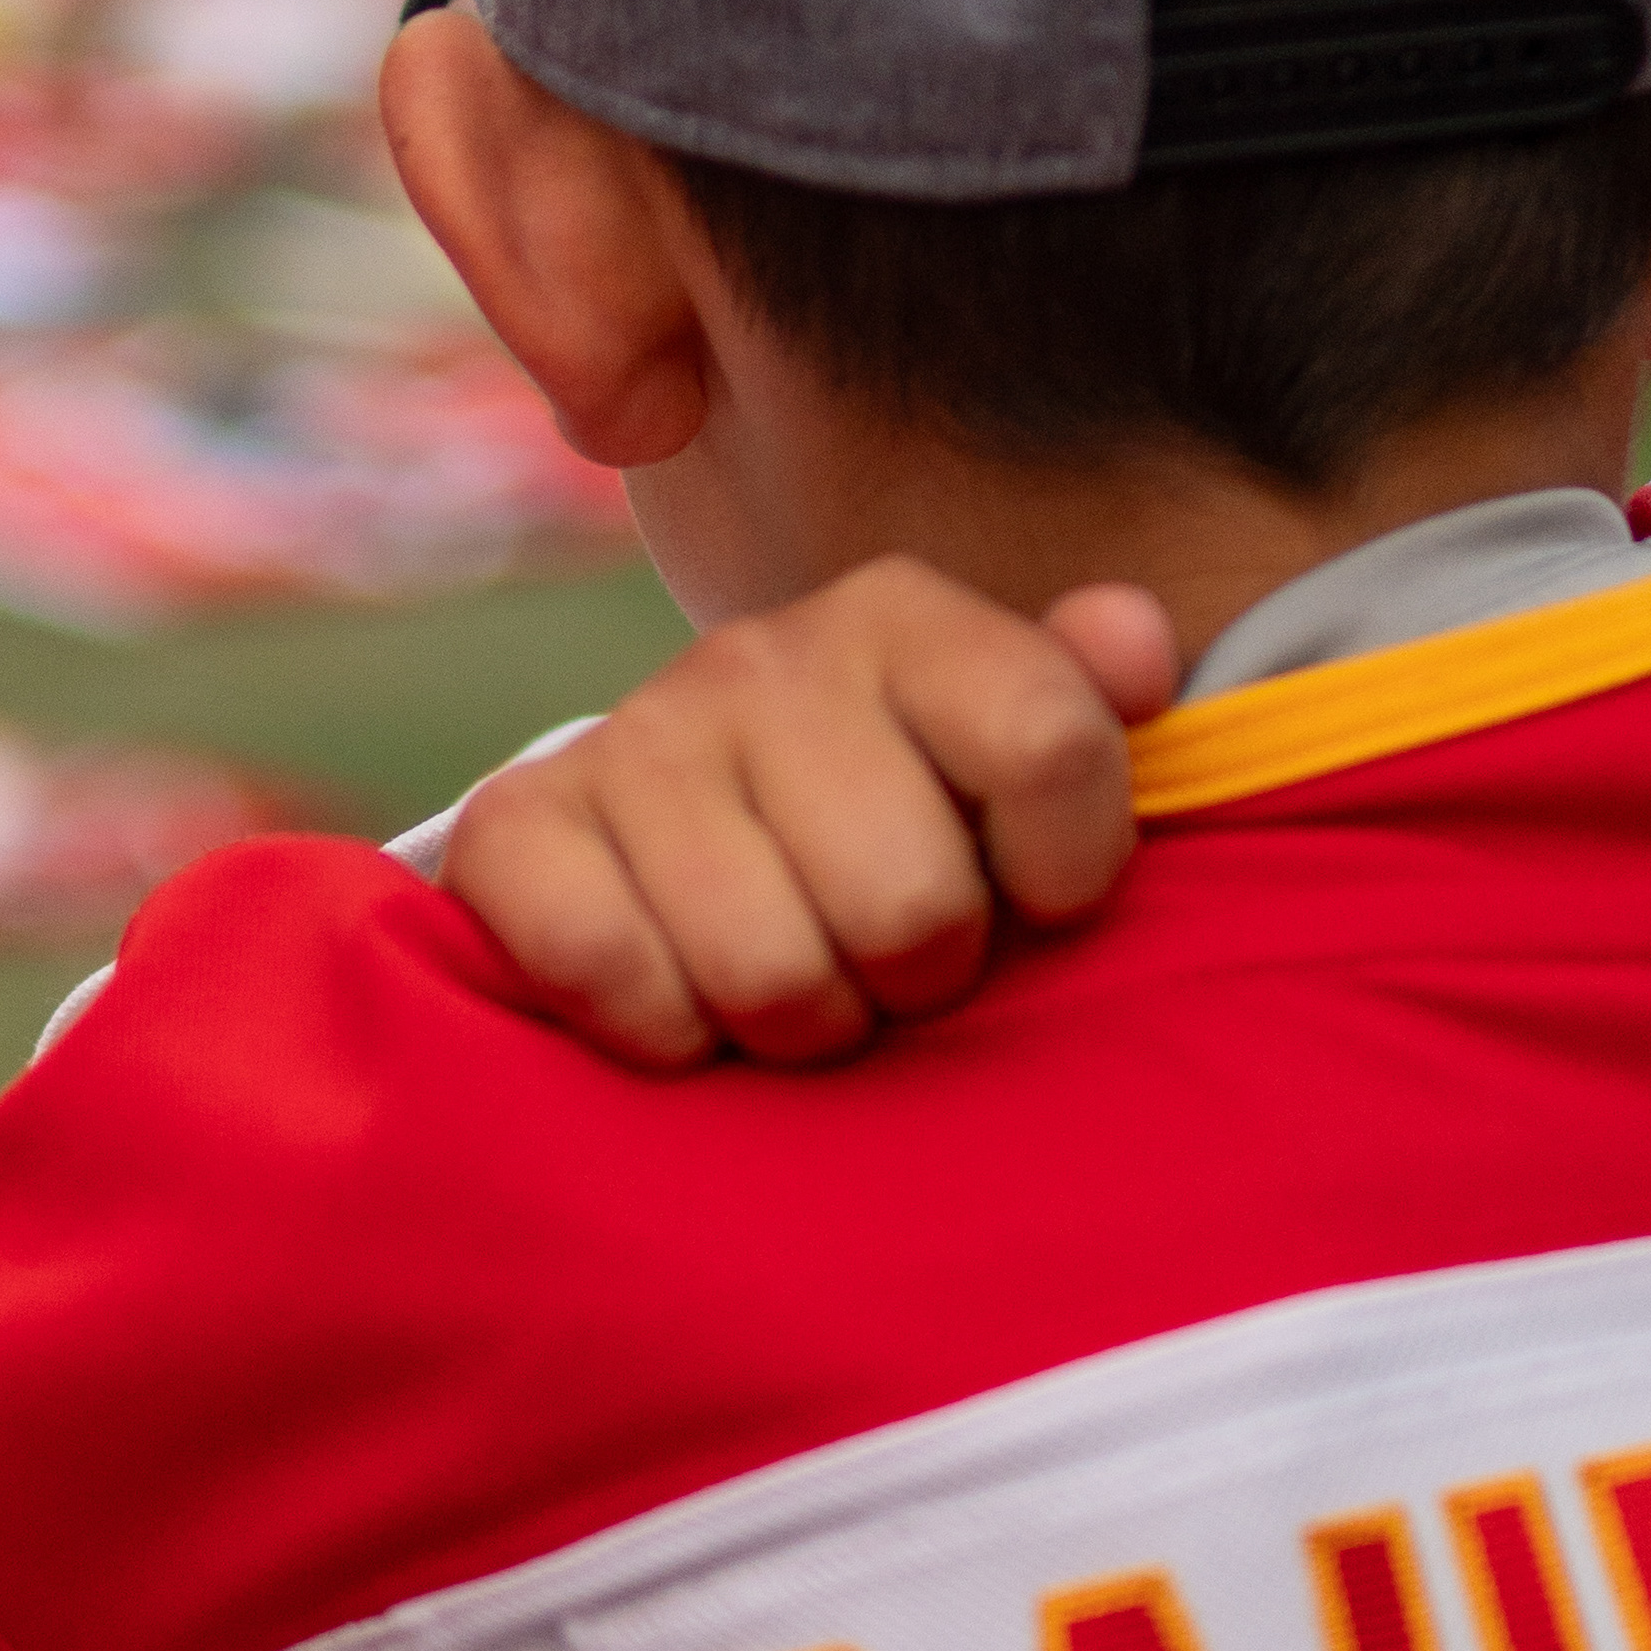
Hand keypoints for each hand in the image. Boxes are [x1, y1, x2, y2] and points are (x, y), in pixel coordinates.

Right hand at [440, 559, 1175, 1071]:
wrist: (664, 843)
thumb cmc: (881, 824)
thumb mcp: (1000, 764)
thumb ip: (1085, 707)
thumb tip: (1134, 643)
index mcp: (901, 618)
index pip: (1048, 742)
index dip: (1066, 870)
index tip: (1036, 899)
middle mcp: (760, 658)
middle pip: (911, 903)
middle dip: (915, 979)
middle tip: (887, 963)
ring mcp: (632, 736)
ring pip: (770, 970)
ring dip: (796, 1024)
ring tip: (795, 986)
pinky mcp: (515, 826)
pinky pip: (617, 978)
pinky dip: (665, 1032)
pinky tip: (682, 998)